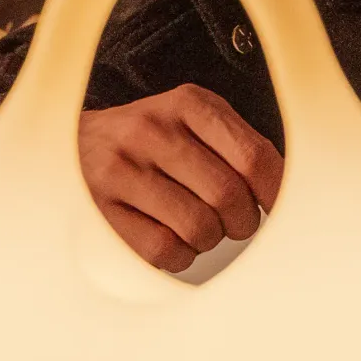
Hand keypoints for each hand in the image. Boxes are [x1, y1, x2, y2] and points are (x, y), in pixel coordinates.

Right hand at [79, 85, 282, 272]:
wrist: (75, 145)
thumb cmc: (149, 140)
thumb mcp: (194, 121)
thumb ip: (239, 147)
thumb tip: (285, 190)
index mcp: (187, 104)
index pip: (253, 157)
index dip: (274, 192)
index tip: (273, 206)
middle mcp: (152, 131)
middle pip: (228, 195)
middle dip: (242, 221)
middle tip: (234, 222)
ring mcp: (122, 171)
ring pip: (199, 227)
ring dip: (209, 238)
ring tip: (198, 226)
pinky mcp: (101, 211)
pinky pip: (164, 251)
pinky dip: (179, 255)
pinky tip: (171, 237)